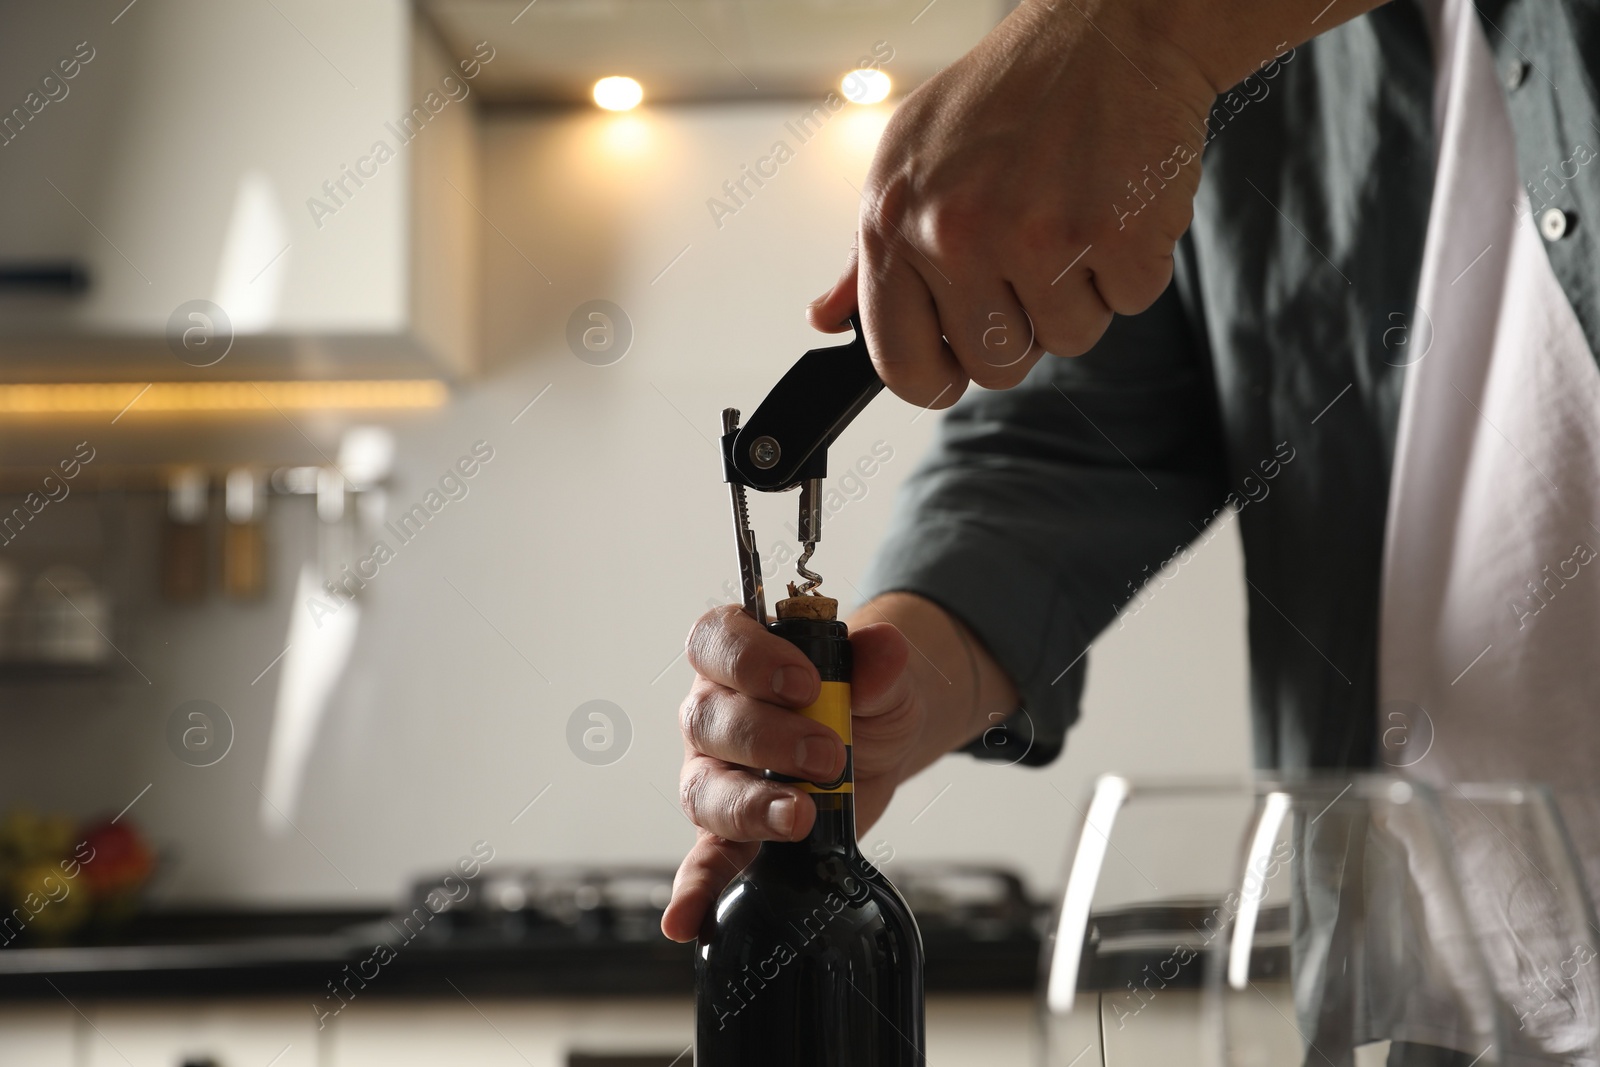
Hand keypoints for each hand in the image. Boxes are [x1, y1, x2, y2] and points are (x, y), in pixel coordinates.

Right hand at [660, 604, 923, 941]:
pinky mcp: (731, 834)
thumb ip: (879, 661)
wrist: (879, 744)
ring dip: (750, 806)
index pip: (716, 641)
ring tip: (801, 815)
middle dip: (768, 739)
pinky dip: (694, 890)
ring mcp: (714, 777)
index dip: (749, 660)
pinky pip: (704, 861)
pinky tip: (687, 918)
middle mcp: (712, 715)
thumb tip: (883, 647)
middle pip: (709, 721)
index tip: (803, 683)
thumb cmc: (864, 698)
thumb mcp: (884, 675)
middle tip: (830, 755)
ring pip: (705, 790)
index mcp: (736, 658)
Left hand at [808, 0, 1220, 405]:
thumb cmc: (1007, 95)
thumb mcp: (908, 161)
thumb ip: (867, 254)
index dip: (936, 378)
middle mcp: (957, 235)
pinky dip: (1130, 266)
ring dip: (1079, 295)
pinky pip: (1128, 304)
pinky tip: (1111, 205)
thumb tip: (828, 320)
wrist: (1108, 28)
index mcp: (895, 221)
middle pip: (995, 367)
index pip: (901, 364)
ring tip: (1071, 219)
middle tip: (1032, 261)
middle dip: (1021, 330)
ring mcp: (1038, 238)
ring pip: (1067, 341)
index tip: (956, 365)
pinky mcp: (1114, 236)